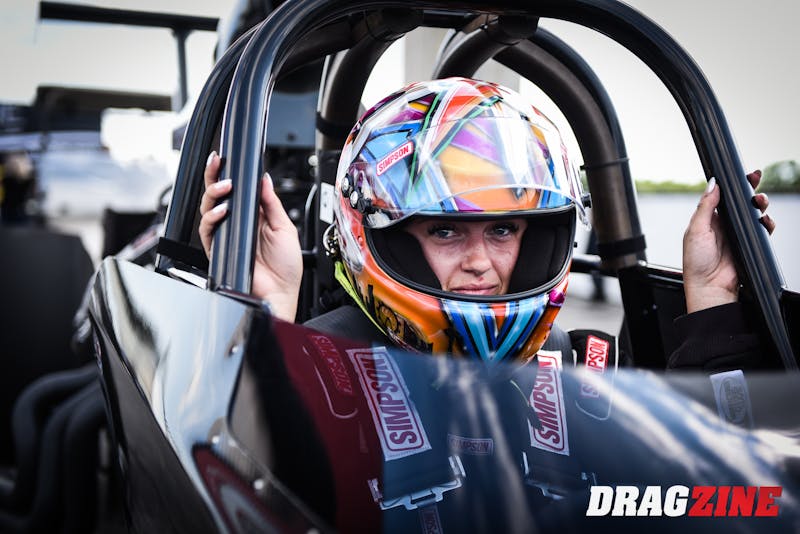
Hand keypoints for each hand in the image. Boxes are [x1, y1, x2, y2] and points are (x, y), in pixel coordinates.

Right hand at [199, 151, 302, 321]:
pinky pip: (207, 229)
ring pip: (207, 208)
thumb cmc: (286, 266)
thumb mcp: (284, 227)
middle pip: (217, 195)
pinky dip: (212, 217)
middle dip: (213, 176)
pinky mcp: (218, 248)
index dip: (228, 174)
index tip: (226, 158)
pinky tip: (223, 210)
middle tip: (217, 163)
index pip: (236, 190)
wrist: (280, 292)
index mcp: (253, 216)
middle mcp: (236, 224)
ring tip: (225, 188)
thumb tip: (263, 179)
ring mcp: (226, 235)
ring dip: (213, 194)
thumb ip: (272, 203)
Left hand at [682, 170, 774, 312]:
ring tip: (759, 202)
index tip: (741, 174)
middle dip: (750, 189)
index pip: (722, 196)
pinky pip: (763, 230)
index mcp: (707, 219)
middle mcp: (723, 224)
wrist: (710, 287)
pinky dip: (767, 223)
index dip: (732, 185)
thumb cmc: (696, 262)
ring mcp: (737, 234)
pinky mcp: (749, 244)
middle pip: (741, 201)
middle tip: (756, 180)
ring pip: (753, 213)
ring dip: (759, 204)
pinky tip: (765, 221)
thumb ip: (705, 207)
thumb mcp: (696, 230)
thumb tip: (713, 184)